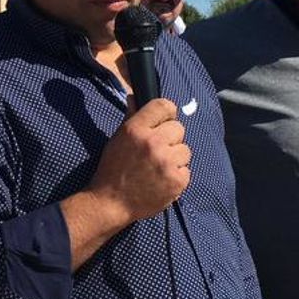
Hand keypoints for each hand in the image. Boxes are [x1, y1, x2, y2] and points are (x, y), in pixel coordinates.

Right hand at [87, 98, 190, 222]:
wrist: (111, 202)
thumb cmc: (112, 169)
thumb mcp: (117, 138)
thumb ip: (131, 117)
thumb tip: (135, 96)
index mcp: (136, 129)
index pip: (165, 106)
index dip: (166, 114)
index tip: (163, 123)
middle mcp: (153, 142)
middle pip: (179, 128)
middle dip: (170, 139)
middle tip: (157, 151)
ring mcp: (167, 162)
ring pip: (185, 150)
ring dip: (175, 158)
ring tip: (158, 168)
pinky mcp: (177, 181)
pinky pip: (187, 170)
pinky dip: (177, 176)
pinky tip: (161, 180)